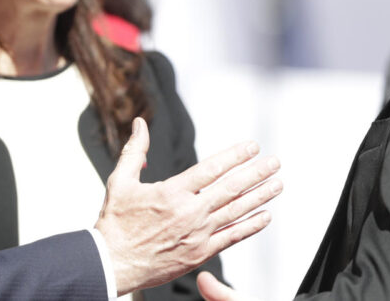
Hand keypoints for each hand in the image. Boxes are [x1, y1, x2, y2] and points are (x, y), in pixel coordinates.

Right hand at [95, 117, 281, 294]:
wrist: (112, 264)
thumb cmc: (116, 225)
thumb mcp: (120, 182)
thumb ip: (135, 151)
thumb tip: (140, 124)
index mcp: (171, 192)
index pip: (211, 168)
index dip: (235, 156)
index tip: (251, 147)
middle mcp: (189, 212)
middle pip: (231, 188)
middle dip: (256, 173)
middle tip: (274, 162)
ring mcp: (198, 234)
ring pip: (236, 211)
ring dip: (260, 196)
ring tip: (277, 184)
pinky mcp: (200, 253)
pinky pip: (232, 237)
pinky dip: (251, 226)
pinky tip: (265, 216)